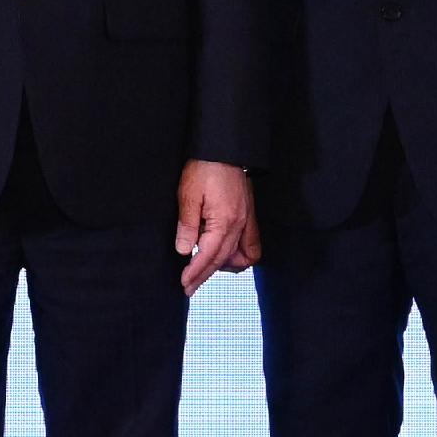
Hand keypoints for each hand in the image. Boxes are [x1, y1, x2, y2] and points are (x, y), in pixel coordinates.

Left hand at [175, 160, 255, 295]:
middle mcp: (240, 225)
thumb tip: (184, 250)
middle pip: (223, 260)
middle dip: (204, 276)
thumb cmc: (205, 168)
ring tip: (205, 269)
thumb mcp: (188, 195)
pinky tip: (226, 255)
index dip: (195, 272)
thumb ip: (187, 225)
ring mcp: (248, 221)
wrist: (225, 149)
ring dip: (224, 266)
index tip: (184, 283)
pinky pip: (252, 245)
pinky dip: (240, 255)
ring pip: (243, 257)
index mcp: (224, 221)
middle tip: (188, 287)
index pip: (208, 255)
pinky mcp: (249, 216)